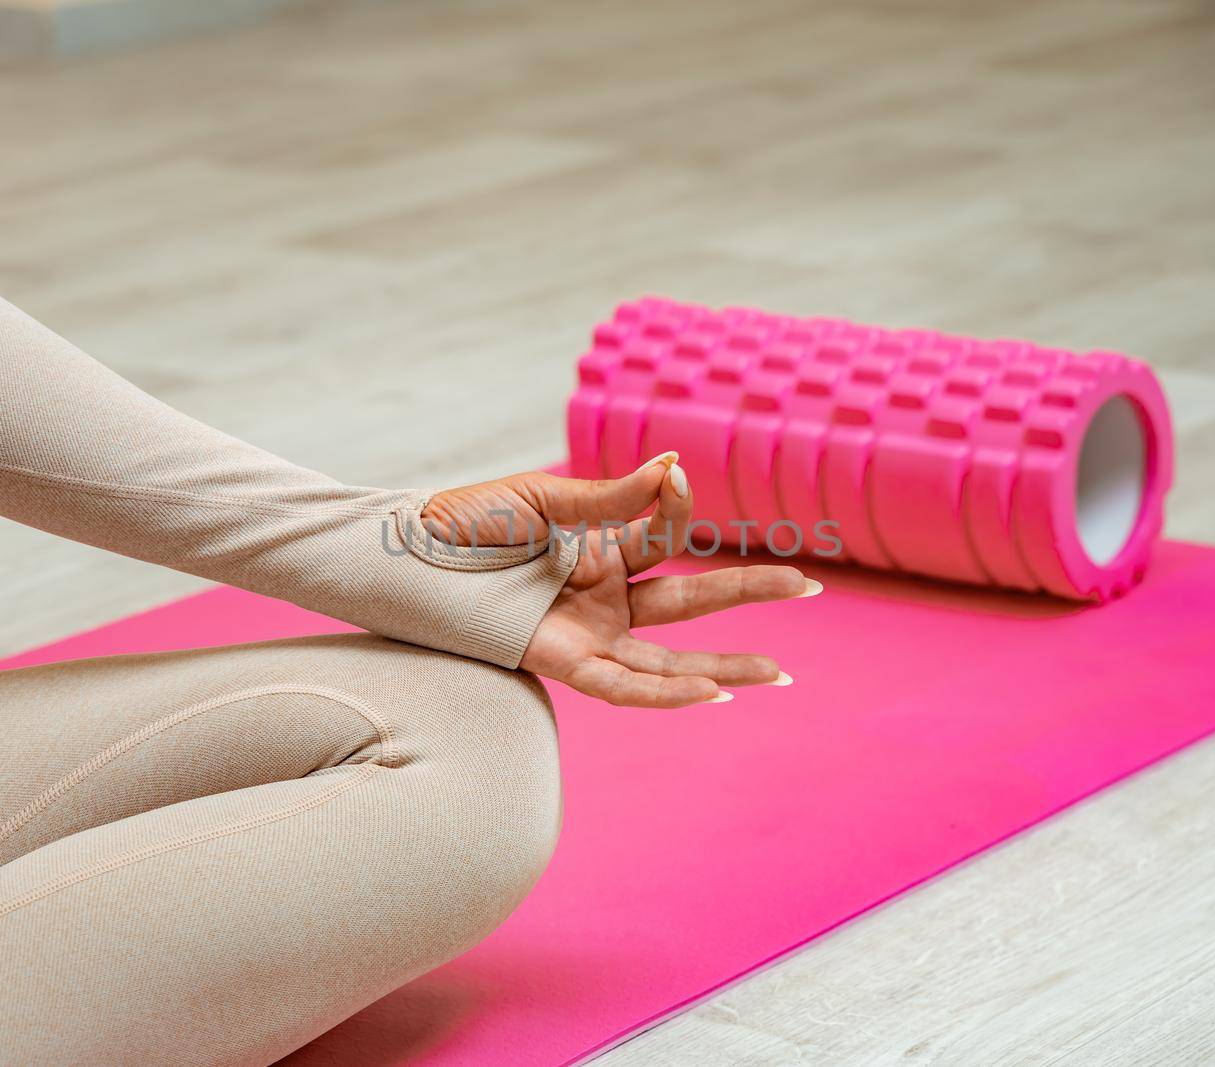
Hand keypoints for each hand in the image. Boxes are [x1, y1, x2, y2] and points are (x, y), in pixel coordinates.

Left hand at [422, 454, 818, 707]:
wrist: (403, 556)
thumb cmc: (461, 522)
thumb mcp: (541, 500)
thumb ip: (608, 497)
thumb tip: (674, 470)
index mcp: (599, 548)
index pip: (663, 533)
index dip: (677, 506)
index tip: (678, 478)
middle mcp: (603, 595)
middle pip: (692, 599)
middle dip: (751, 593)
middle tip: (811, 585)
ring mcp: (587, 631)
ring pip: (671, 655)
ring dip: (725, 666)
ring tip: (781, 675)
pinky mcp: (561, 661)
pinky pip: (622, 686)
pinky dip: (667, 694)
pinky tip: (713, 694)